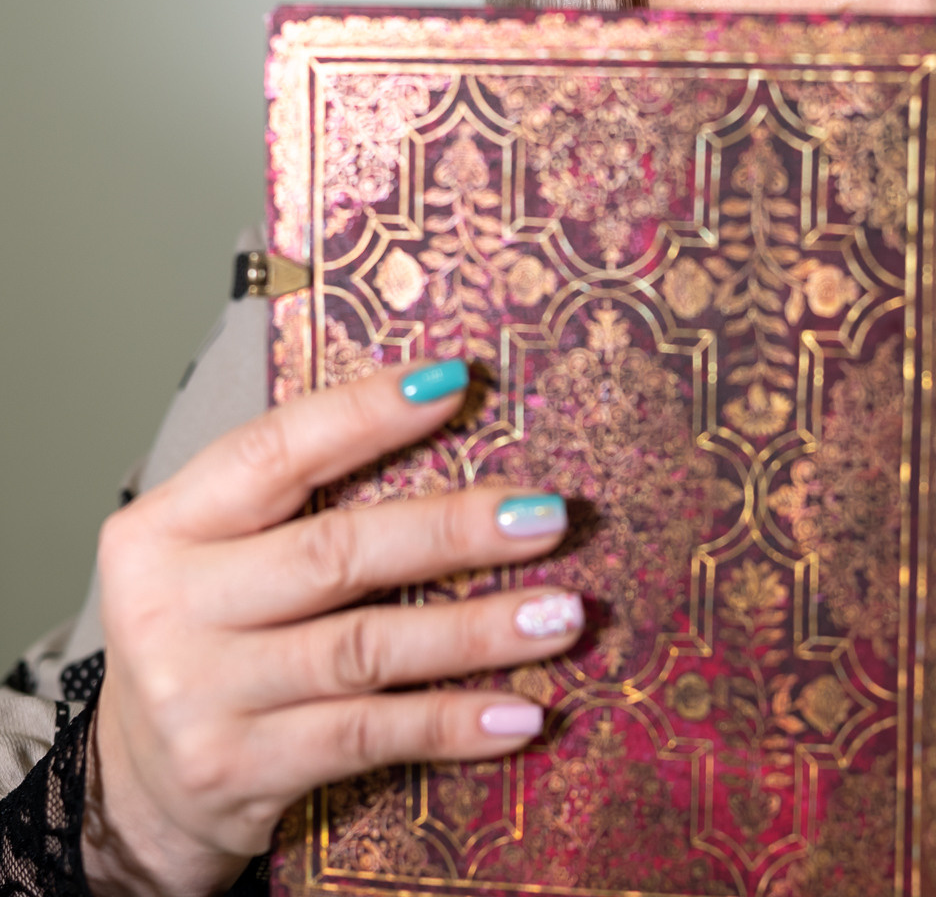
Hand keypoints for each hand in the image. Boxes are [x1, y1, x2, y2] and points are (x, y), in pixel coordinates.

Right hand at [87, 360, 581, 896]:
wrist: (140, 785)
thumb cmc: (213, 637)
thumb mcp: (223, 554)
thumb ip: (303, 497)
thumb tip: (452, 414)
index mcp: (166, 527)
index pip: (272, 452)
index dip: (366, 413)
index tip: (457, 381)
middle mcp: (170, 607)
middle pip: (335, 552)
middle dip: (454, 531)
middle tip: (548, 516)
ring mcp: (198, 695)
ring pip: (365, 649)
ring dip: (478, 630)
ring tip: (564, 613)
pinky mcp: (236, 770)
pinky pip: (370, 738)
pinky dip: (454, 723)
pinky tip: (523, 714)